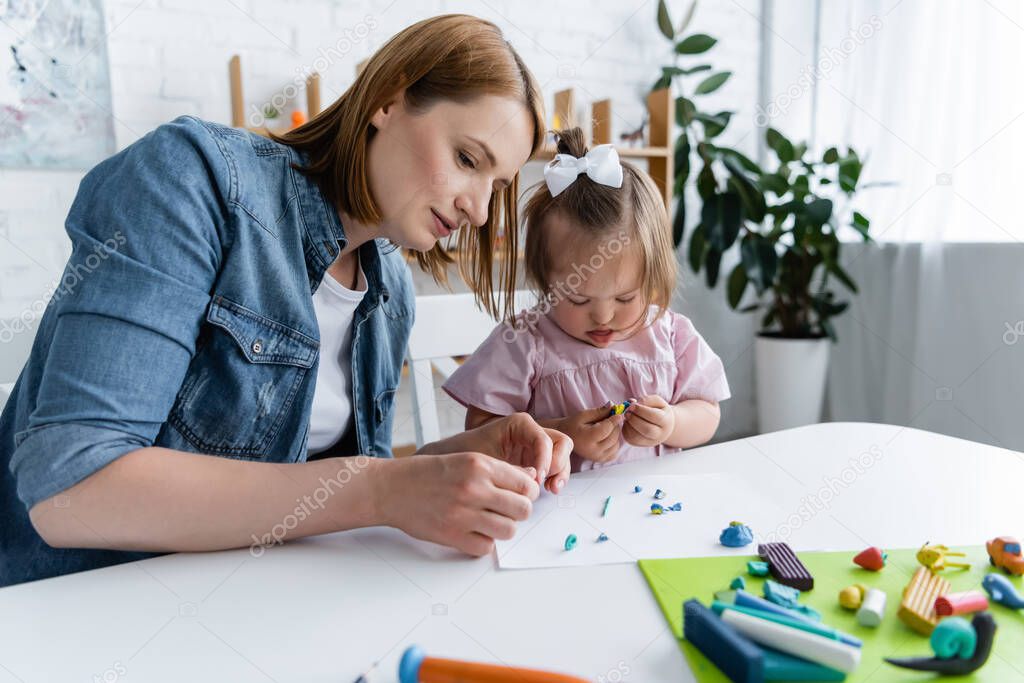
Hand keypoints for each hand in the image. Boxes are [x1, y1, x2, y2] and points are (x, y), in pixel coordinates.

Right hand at [378, 451, 537, 555]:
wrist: (392, 488)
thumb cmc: (428, 473)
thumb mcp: (465, 460)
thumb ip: (499, 470)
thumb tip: (530, 479)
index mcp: (480, 465)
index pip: (526, 485)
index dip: (527, 493)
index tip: (519, 495)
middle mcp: (474, 489)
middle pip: (523, 510)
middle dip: (518, 512)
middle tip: (506, 510)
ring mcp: (463, 514)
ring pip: (509, 530)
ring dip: (503, 528)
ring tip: (490, 522)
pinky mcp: (452, 536)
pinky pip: (486, 547)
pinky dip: (483, 542)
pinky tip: (474, 532)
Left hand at [452, 413, 572, 493]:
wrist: (452, 463)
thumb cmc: (465, 455)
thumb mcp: (486, 460)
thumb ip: (511, 468)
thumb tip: (533, 481)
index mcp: (519, 424)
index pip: (543, 439)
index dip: (545, 459)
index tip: (537, 479)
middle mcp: (530, 433)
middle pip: (560, 442)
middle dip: (558, 463)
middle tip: (546, 482)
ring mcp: (533, 447)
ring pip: (561, 455)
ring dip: (560, 472)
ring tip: (551, 488)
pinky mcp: (534, 462)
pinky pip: (554, 467)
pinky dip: (555, 477)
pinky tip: (548, 489)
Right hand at [557, 404, 622, 463]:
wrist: (565, 437)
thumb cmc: (573, 424)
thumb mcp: (583, 415)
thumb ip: (599, 412)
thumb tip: (614, 408)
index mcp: (587, 438)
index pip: (607, 429)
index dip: (614, 420)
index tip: (618, 413)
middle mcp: (593, 450)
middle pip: (613, 437)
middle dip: (615, 426)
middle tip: (611, 419)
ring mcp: (597, 457)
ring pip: (616, 445)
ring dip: (615, 435)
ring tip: (607, 429)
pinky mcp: (600, 460)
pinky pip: (614, 453)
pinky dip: (614, 444)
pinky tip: (607, 438)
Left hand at [622, 395, 674, 446]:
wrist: (661, 426)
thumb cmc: (658, 411)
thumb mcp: (657, 401)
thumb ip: (646, 400)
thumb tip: (632, 403)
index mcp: (666, 421)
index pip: (653, 416)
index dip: (640, 410)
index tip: (632, 405)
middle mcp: (660, 435)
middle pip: (647, 430)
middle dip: (634, 419)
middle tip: (627, 412)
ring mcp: (649, 442)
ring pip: (636, 436)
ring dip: (628, 424)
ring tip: (628, 415)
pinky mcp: (638, 444)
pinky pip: (629, 438)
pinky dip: (625, 428)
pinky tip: (628, 422)